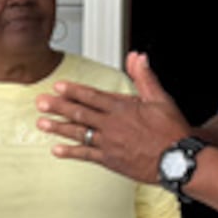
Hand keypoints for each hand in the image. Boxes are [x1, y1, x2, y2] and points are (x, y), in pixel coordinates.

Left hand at [36, 51, 190, 183]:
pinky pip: (86, 155)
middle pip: (80, 113)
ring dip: (58, 127)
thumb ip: (145, 77)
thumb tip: (138, 56)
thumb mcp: (161, 98)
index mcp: (122, 108)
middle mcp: (112, 125)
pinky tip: (57, 150)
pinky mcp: (110, 160)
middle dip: (58, 106)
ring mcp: (109, 143)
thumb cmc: (171, 131)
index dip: (73, 91)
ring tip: (41, 123)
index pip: (92, 96)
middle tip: (41, 103)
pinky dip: (70, 152)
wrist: (177, 160)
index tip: (58, 86)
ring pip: (79, 132)